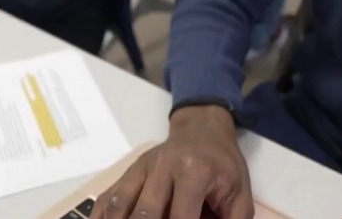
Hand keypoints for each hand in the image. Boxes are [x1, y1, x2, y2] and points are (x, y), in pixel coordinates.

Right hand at [91, 106, 251, 218]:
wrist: (203, 131)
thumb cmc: (223, 167)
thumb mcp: (241, 195)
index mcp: (194, 172)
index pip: (180, 218)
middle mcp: (162, 167)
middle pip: (144, 214)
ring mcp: (140, 168)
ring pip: (119, 205)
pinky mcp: (128, 172)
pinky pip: (107, 197)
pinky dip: (101, 218)